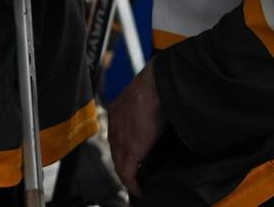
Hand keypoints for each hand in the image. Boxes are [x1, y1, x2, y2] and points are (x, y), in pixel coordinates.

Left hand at [106, 64, 164, 196]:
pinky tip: (139, 190)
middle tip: (135, 176)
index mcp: (117, 111)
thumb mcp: (148, 97)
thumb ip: (148, 111)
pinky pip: (127, 173)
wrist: (157, 83)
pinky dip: (133, 183)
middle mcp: (114, 125)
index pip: (118, 137)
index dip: (125, 150)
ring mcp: (120, 138)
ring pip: (119, 164)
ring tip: (138, 184)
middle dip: (125, 165)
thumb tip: (158, 120)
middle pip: (116, 152)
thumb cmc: (158, 84)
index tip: (133, 159)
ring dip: (128, 175)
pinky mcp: (130, 149)